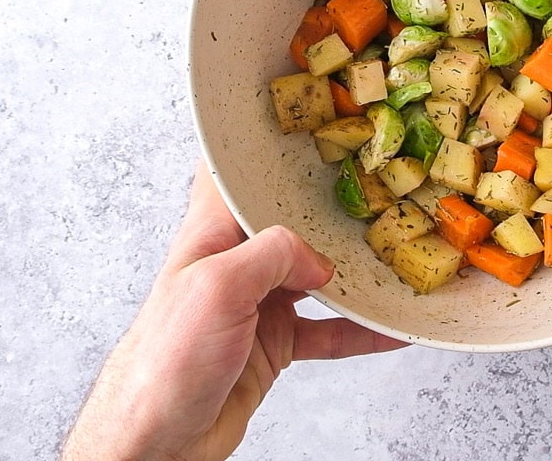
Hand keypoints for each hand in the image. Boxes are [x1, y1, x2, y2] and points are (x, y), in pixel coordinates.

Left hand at [61, 162, 405, 460]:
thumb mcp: (216, 287)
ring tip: (395, 255)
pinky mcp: (273, 344)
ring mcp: (257, 303)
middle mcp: (236, 262)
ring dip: (356, 269)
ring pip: (318, 274)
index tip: (301, 122)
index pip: (232, 171)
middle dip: (330, 205)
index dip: (262, 144)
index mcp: (212, 234)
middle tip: (374, 186)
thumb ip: (272, 255)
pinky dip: (361, 331)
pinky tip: (391, 330)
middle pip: (291, 220)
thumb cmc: (162, 364)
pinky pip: (328, 331)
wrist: (156, 441)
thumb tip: (318, 258)